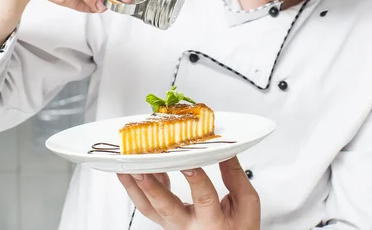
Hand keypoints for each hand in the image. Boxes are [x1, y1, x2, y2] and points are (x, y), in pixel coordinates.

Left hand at [117, 156, 260, 229]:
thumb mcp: (247, 205)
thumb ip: (236, 176)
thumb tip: (226, 149)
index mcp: (212, 223)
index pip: (203, 198)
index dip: (196, 179)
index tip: (189, 162)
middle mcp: (189, 227)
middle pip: (165, 207)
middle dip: (151, 185)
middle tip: (140, 166)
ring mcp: (173, 227)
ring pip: (148, 208)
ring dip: (134, 187)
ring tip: (125, 168)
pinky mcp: (166, 223)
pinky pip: (148, 206)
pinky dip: (140, 187)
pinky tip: (137, 170)